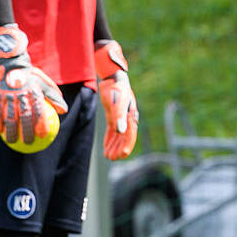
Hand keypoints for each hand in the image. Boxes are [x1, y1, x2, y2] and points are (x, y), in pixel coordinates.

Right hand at [0, 25, 67, 148]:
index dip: (41, 124)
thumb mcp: (46, 83)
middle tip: (29, 143)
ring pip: (9, 117)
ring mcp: (8, 96)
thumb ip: (55, 97)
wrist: (12, 63)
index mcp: (35, 92)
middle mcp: (21, 95)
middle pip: (24, 117)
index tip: (43, 135)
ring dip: (10, 131)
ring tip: (12, 142)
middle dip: (26, 132)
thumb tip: (64, 111)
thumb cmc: (32, 76)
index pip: (39, 111)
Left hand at [94, 39, 138, 159]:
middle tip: (112, 159)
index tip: (122, 155)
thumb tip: (120, 132)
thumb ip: (118, 117)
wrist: (113, 77)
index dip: (127, 145)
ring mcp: (120, 117)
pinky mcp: (113, 115)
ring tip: (108, 156)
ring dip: (114, 146)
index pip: (130, 134)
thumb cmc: (116, 89)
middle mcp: (127, 118)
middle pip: (124, 137)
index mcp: (130, 116)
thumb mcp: (116, 103)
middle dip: (119, 148)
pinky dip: (109, 139)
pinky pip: (112, 130)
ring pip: (118, 135)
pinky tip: (106, 147)